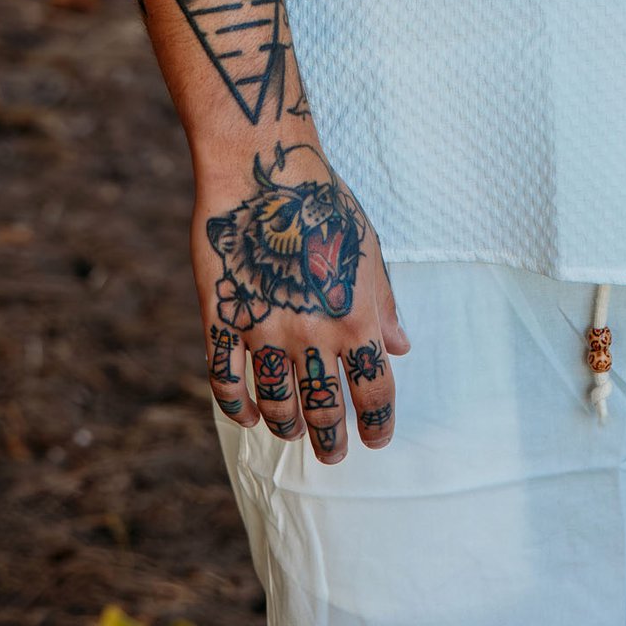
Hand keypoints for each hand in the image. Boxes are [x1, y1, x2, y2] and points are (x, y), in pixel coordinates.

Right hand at [195, 136, 409, 461]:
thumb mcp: (367, 248)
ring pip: (276, 403)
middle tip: (333, 455)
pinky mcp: (223, 319)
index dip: (377, 423)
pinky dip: (236, 406)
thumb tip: (401, 347)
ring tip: (293, 433)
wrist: (262, 170)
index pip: (374, 390)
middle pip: (324, 408)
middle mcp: (312, 332)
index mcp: (356, 316)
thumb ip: (383, 302)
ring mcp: (265, 328)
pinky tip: (245, 414)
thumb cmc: (323, 204)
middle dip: (331, 440)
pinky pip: (226, 379)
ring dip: (286, 427)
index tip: (375, 440)